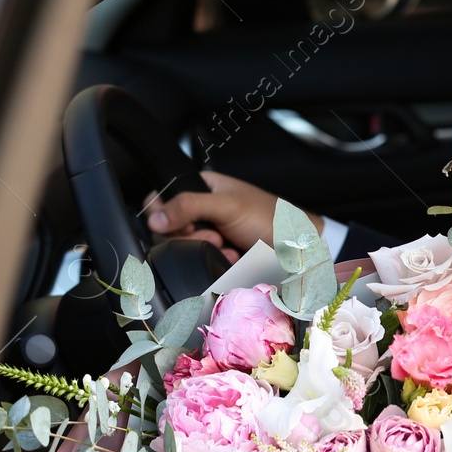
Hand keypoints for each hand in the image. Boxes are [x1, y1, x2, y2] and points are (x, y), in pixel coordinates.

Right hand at [142, 170, 325, 262]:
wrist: (297, 246)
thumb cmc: (271, 217)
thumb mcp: (228, 205)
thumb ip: (189, 206)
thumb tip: (154, 217)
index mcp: (201, 188)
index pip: (161, 199)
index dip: (165, 214)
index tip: (183, 222)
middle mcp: (201, 210)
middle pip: (168, 229)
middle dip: (191, 235)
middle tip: (215, 233)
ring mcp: (207, 234)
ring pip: (182, 250)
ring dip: (204, 250)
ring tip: (227, 245)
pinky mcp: (214, 255)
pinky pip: (198, 264)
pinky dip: (213, 262)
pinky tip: (230, 258)